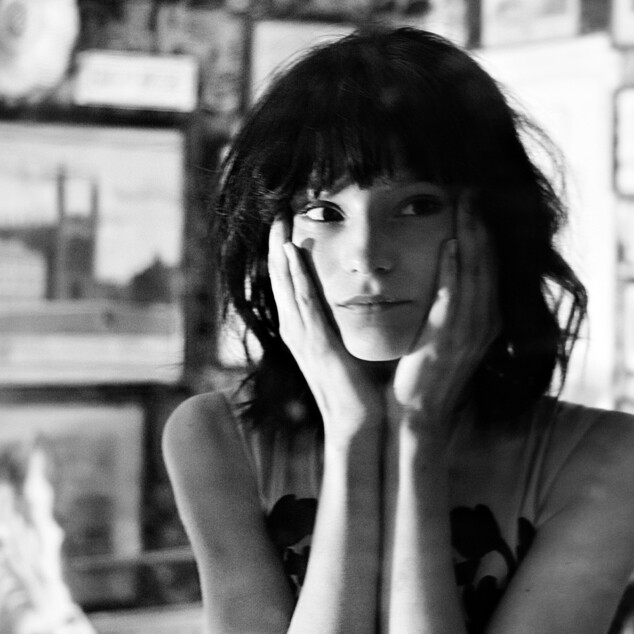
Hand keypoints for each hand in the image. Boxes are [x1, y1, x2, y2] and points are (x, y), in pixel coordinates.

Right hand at [267, 218, 382, 440]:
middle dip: (276, 244)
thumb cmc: (356, 389)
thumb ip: (343, 325)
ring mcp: (302, 336)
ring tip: (279, 221)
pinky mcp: (316, 343)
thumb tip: (356, 300)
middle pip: (279, 279)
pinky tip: (292, 253)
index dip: (284, 254)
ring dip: (281, 251)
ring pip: (285, 284)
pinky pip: (303, 301)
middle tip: (276, 211)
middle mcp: (296, 330)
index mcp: (303, 330)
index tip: (286, 224)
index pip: (289, 285)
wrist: (356, 422)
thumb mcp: (344, 348)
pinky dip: (295, 275)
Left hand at [389, 194, 499, 436]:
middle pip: (489, 261)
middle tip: (474, 189)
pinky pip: (453, 298)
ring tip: (465, 204)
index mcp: (489, 317)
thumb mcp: (448, 333)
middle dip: (482, 223)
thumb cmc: (428, 372)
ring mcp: (469, 331)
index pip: (493, 263)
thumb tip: (447, 265)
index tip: (478, 199)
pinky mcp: (447, 340)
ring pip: (475, 273)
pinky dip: (453, 269)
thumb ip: (453, 303)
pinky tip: (448, 244)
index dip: (488, 230)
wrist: (419, 414)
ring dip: (470, 236)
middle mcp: (486, 321)